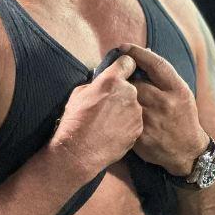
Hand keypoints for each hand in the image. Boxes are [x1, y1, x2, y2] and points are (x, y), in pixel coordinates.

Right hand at [52, 54, 143, 177]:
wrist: (80, 152)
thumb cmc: (75, 121)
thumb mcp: (78, 94)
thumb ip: (95, 85)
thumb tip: (100, 84)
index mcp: (112, 80)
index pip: (128, 62)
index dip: (123, 67)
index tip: (120, 73)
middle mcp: (129, 92)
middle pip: (131, 86)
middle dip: (122, 92)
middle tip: (109, 104)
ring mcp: (136, 111)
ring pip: (134, 104)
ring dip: (125, 109)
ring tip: (109, 122)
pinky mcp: (139, 128)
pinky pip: (135, 120)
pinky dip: (127, 124)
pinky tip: (113, 131)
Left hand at [121, 44, 208, 175]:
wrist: (187, 151)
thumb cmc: (181, 116)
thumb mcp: (181, 93)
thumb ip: (163, 76)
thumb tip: (142, 52)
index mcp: (178, 89)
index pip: (156, 64)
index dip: (138, 53)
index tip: (124, 46)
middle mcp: (167, 103)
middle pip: (136, 82)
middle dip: (124, 79)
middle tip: (114, 76)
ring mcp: (154, 120)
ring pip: (127, 100)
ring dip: (118, 96)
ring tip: (111, 94)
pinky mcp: (142, 136)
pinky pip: (123, 118)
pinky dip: (116, 113)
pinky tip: (111, 111)